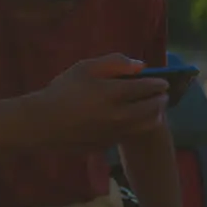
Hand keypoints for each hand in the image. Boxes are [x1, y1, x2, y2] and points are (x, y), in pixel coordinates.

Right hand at [36, 54, 169, 147]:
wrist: (43, 123)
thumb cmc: (62, 91)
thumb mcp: (84, 68)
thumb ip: (114, 62)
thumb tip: (140, 66)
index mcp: (115, 93)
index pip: (147, 88)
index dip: (159, 84)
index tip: (163, 82)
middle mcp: (121, 115)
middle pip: (152, 108)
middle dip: (161, 100)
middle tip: (163, 95)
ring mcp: (116, 132)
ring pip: (146, 125)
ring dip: (155, 115)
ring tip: (155, 110)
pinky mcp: (109, 144)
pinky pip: (130, 134)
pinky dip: (138, 126)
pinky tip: (132, 120)